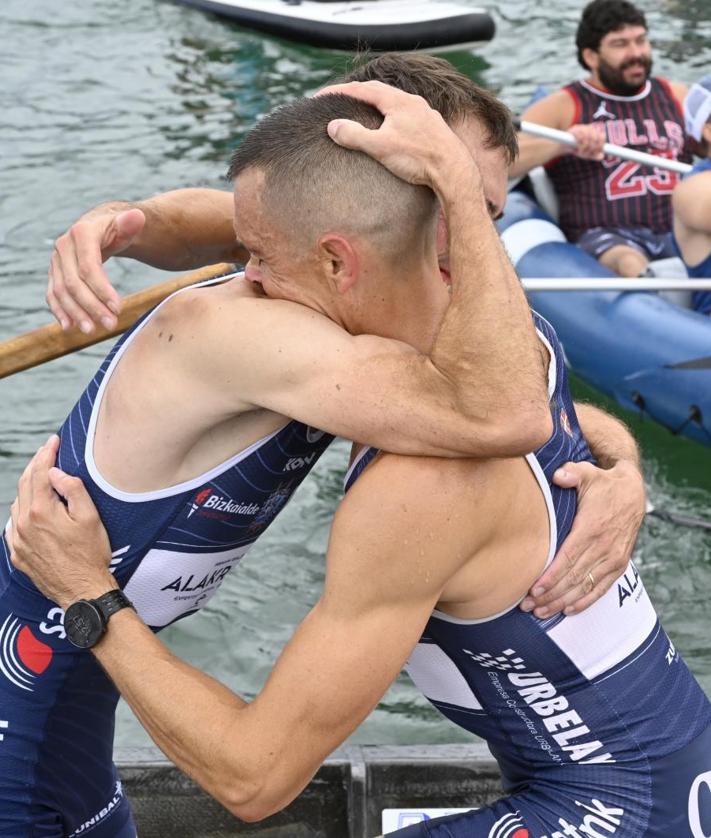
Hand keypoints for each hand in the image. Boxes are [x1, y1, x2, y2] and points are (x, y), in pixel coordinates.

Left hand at [9, 436, 115, 608]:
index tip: (53, 441)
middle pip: (25, 485)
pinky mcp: (18, 554)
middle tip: (47, 452)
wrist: (82, 591)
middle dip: (36, 465)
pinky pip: (13, 525)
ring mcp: (18, 540)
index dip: (47, 453)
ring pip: (17, 503)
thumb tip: (56, 473)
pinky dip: (21, 510)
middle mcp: (24, 524)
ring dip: (27, 487)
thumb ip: (73, 490)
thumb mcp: (90, 518)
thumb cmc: (91, 555)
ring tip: (41, 478)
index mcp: (41, 512)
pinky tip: (31, 509)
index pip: (41, 473)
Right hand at [48, 207, 144, 331]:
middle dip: (91, 306)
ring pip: (60, 291)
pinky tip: (69, 327)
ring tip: (92, 331)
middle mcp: (63, 246)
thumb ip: (131, 223)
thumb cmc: (119, 228)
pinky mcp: (54, 273)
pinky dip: (59, 311)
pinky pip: (52, 294)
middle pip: (73, 283)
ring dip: (75, 313)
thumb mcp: (128, 225)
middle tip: (110, 325)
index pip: (89, 267)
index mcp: (82, 233)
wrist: (102, 227)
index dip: (102, 289)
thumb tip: (138, 217)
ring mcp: (56, 261)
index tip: (118, 308)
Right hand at [318, 80, 475, 190]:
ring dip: (376, 106)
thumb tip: (333, 126)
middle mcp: (413, 102)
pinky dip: (392, 118)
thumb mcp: (380, 147)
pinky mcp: (433, 129)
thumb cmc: (418, 159)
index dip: (339, 91)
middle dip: (357, 94)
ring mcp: (426, 114)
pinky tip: (392, 130)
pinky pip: (408, 117)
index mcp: (398, 101)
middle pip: (380, 92)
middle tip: (339, 100)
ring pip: (396, 104)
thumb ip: (354, 135)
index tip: (321, 96)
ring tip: (363, 113)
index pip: (362, 89)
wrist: (454, 171)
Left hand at [520, 460, 644, 616]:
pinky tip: (567, 610)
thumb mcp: (587, 473)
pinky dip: (585, 602)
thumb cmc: (602, 483)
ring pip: (585, 587)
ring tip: (540, 613)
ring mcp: (614, 558)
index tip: (533, 590)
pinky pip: (601, 588)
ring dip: (562, 602)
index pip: (569, 558)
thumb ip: (572, 473)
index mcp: (592, 528)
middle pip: (574, 578)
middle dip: (550, 595)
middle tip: (527, 606)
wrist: (633, 491)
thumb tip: (559, 475)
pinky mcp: (619, 565)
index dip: (551, 576)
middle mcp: (605, 547)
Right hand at [569, 123, 605, 160]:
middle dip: (592, 148)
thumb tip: (602, 157)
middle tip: (587, 154)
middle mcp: (590, 128)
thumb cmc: (576, 149)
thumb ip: (594, 155)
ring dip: (584, 147)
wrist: (564, 146)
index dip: (600, 145)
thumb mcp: (586, 153)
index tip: (595, 152)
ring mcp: (583, 127)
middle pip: (596, 137)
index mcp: (595, 133)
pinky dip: (579, 142)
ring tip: (580, 152)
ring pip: (588, 136)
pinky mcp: (575, 128)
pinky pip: (580, 135)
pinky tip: (577, 146)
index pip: (602, 137)